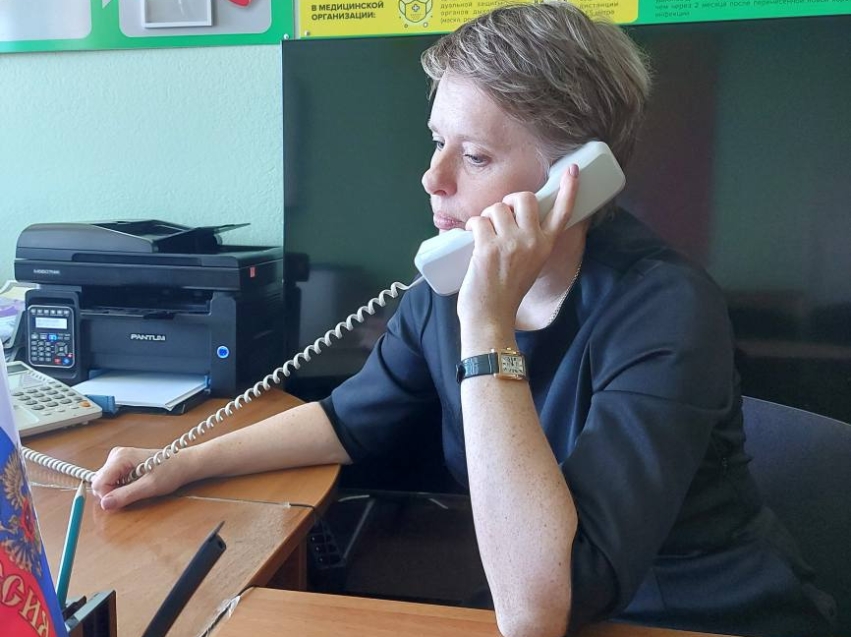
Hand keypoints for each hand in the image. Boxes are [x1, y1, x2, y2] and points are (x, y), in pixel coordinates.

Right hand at [91, 446, 191, 510]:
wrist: (183, 464)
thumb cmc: (171, 471)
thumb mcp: (150, 487)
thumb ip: (126, 495)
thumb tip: (105, 504)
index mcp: (121, 457)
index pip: (98, 483)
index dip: (108, 496)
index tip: (124, 499)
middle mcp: (116, 455)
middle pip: (99, 483)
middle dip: (113, 493)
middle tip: (134, 492)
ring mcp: (117, 459)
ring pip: (104, 483)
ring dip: (118, 491)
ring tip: (138, 486)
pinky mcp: (121, 464)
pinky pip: (112, 481)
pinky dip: (121, 487)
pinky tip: (136, 484)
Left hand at [457, 164, 579, 333]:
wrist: (491, 317)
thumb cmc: (505, 292)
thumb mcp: (529, 265)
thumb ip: (527, 242)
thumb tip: (511, 217)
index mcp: (545, 246)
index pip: (563, 212)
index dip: (569, 189)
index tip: (572, 170)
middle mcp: (532, 242)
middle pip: (525, 198)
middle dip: (509, 201)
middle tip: (501, 216)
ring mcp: (511, 244)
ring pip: (497, 207)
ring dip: (486, 217)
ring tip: (484, 236)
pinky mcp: (489, 247)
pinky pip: (478, 220)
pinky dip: (471, 226)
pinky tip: (472, 239)